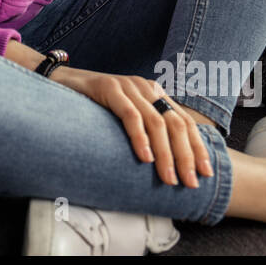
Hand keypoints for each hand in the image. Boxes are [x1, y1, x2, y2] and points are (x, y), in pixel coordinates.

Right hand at [50, 68, 213, 188]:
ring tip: (169, 178)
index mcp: (156, 94)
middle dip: (187, 156)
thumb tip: (167, 164)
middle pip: (176, 124)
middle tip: (191, 183)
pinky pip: (130, 115)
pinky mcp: (109, 88)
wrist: (60, 81)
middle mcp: (147, 88)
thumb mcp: (126, 116)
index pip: (185, 122)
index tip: (205, 173)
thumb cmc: (93, 106)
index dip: (198, 148)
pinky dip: (140, 138)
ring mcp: (129, 86)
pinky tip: (145, 157)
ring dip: (166, 153)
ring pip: (157, 122)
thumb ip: (146, 130)